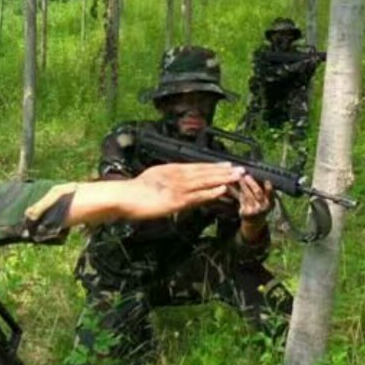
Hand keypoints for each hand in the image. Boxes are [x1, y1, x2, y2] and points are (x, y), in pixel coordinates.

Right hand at [67, 163, 244, 225]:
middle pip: (205, 171)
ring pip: (205, 181)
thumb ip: (164, 179)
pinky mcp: (177, 199)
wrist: (123, 197)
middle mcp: (176, 174)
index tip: (227, 165)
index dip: (213, 166)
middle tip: (241, 168)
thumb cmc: (132, 192)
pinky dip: (212, 192)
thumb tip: (173, 182)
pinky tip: (223, 189)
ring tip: (238, 176)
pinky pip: (198, 195)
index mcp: (170, 169)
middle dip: (223, 170)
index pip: (197, 166)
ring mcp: (178, 186)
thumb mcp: (151, 179)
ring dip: (223, 178)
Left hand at [228, 177, 273, 242]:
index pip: (270, 194)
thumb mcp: (264, 200)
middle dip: (252, 183)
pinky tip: (232, 185)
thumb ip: (262, 190)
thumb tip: (256, 174)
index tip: (266, 180)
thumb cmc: (259, 205)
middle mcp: (263, 207)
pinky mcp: (245, 212)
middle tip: (246, 175)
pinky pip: (240, 199)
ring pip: (247, 195)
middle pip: (258, 193)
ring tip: (239, 178)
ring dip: (243, 185)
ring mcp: (254, 210)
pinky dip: (236, 192)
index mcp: (270, 203)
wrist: (254, 222)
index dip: (269, 188)